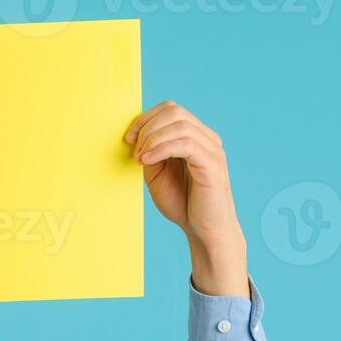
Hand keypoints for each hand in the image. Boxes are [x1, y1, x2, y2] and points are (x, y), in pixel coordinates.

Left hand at [125, 101, 247, 296]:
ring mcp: (212, 149)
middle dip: (147, 127)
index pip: (170, 110)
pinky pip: (187, 144)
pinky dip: (162, 148)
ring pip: (180, 124)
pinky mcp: (212, 164)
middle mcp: (206, 138)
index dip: (145, 119)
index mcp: (195, 137)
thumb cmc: (183, 204)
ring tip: (140, 159)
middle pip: (174, 111)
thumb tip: (137, 138)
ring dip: (152, 139)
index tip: (128, 138)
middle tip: (135, 152)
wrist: (204, 231)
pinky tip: (148, 161)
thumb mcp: (157, 175)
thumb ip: (150, 154)